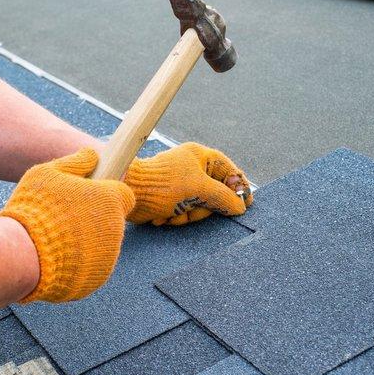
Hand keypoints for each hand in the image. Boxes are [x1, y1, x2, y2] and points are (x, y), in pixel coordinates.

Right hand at [0, 148, 134, 302]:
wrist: (23, 255)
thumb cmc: (35, 210)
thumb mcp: (48, 173)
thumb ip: (74, 162)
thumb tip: (91, 155)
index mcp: (110, 200)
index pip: (123, 194)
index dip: (107, 193)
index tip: (90, 195)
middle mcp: (115, 229)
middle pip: (112, 219)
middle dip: (95, 217)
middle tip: (67, 216)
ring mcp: (108, 256)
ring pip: (103, 244)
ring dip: (87, 240)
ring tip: (59, 237)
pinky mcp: (98, 277)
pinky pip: (93, 265)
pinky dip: (80, 261)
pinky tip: (59, 255)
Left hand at [124, 142, 251, 225]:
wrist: (128, 193)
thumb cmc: (162, 185)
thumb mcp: (198, 189)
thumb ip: (223, 197)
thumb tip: (240, 206)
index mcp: (200, 157)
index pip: (229, 171)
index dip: (238, 188)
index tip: (245, 205)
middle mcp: (192, 169)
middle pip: (215, 194)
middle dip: (204, 208)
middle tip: (194, 209)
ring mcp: (182, 185)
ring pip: (200, 208)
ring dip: (188, 215)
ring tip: (174, 213)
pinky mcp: (171, 200)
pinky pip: (185, 213)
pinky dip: (176, 218)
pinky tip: (164, 216)